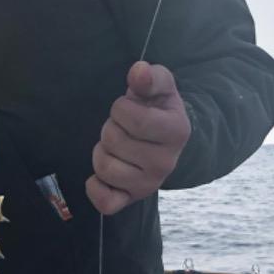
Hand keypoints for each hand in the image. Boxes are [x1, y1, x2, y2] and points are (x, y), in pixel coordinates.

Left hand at [86, 61, 190, 215]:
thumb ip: (150, 77)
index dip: (121, 108)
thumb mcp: (160, 87)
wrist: (166, 141)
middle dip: (110, 128)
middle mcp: (166, 163)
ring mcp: (149, 185)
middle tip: (123, 129)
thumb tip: (138, 71)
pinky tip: (103, 174)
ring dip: (102, 152)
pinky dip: (96, 187)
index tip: (128, 108)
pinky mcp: (131, 200)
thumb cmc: (158, 110)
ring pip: (104, 168)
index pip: (133, 118)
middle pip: (113, 141)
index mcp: (176, 131)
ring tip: (117, 147)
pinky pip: (105, 202)